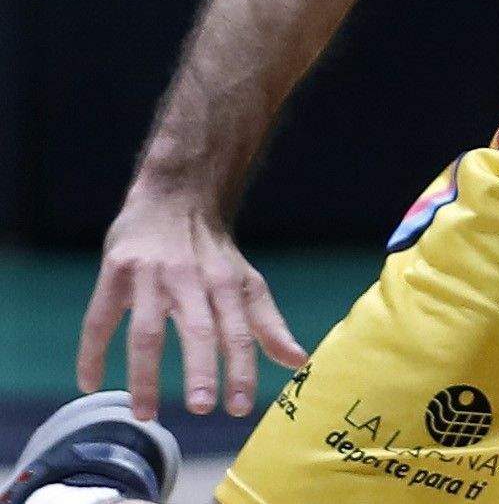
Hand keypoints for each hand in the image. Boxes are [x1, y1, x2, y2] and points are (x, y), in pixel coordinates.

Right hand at [79, 186, 307, 420]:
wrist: (176, 195)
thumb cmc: (212, 252)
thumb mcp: (245, 282)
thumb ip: (268, 324)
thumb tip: (297, 362)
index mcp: (228, 285)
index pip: (240, 332)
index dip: (242, 369)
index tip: (241, 407)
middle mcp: (193, 280)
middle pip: (198, 330)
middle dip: (202, 369)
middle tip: (202, 409)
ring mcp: (152, 275)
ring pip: (146, 331)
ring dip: (145, 375)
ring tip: (145, 413)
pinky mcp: (116, 270)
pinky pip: (100, 318)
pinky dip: (92, 353)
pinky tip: (90, 383)